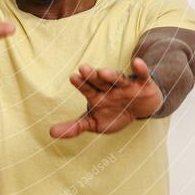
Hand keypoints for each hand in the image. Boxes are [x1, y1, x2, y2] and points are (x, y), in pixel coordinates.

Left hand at [49, 56, 164, 136]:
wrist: (140, 111)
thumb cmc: (114, 114)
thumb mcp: (94, 123)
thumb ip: (75, 127)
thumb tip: (50, 133)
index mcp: (97, 95)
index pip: (87, 89)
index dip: (81, 84)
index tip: (73, 77)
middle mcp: (109, 87)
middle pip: (100, 81)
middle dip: (92, 76)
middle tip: (83, 69)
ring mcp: (126, 85)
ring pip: (118, 79)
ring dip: (112, 75)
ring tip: (104, 73)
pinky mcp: (143, 83)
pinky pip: (142, 75)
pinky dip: (140, 69)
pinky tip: (137, 62)